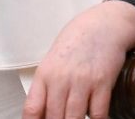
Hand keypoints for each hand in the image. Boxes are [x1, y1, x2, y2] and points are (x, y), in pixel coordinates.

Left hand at [23, 1, 134, 118]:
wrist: (103, 25)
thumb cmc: (77, 43)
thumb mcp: (54, 61)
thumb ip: (48, 86)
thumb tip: (44, 112)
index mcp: (44, 74)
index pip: (32, 109)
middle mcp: (60, 79)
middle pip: (54, 118)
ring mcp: (81, 81)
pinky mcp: (102, 83)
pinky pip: (97, 113)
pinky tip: (95, 117)